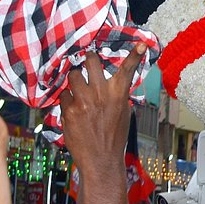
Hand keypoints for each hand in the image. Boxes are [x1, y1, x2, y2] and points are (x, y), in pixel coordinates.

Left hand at [58, 45, 146, 169]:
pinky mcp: (68, 110)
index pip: (128, 69)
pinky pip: (63, 95)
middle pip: (90, 61)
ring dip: (74, 81)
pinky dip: (67, 100)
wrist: (100, 160)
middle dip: (86, 60)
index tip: (142, 44)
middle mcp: (101, 93)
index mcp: (118, 94)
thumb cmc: (113, 137)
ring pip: (72, 75)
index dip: (135, 55)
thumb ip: (117, 94)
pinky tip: (73, 111)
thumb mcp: (123, 112)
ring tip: (78, 92)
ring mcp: (83, 101)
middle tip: (85, 63)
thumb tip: (110, 82)